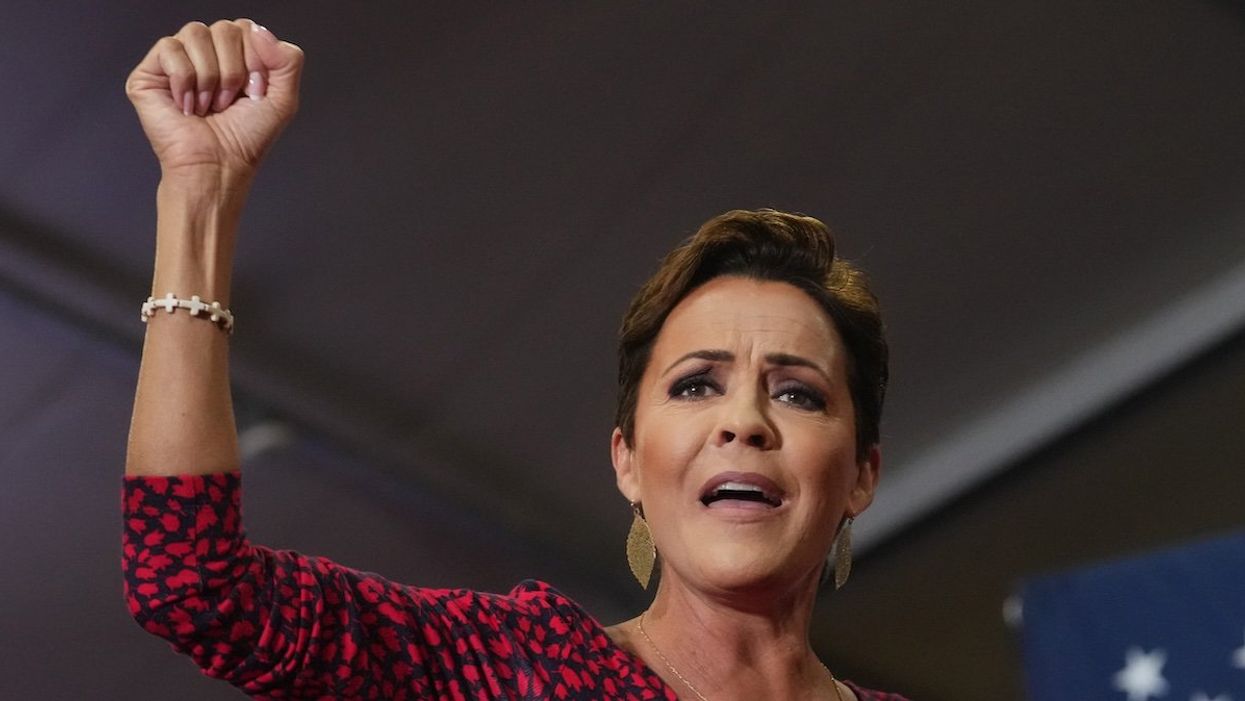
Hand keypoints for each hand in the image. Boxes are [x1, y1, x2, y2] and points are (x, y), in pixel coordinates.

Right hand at [126, 19, 303, 180]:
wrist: (218, 167)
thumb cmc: (245, 140)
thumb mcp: (283, 99)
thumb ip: (288, 60)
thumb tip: (259, 30)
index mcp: (234, 55)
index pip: (246, 29)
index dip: (255, 61)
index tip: (254, 93)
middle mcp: (205, 53)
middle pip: (224, 28)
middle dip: (233, 71)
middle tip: (229, 102)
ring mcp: (177, 60)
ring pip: (196, 33)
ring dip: (210, 77)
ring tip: (209, 105)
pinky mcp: (150, 73)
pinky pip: (170, 48)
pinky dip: (185, 80)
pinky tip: (187, 105)